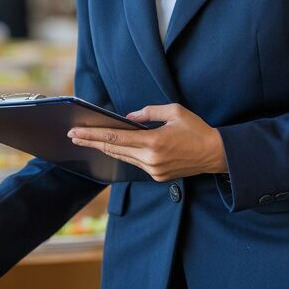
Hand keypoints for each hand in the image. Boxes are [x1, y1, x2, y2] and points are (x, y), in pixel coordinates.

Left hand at [68, 104, 227, 181]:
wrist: (215, 154)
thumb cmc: (196, 129)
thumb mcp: (174, 111)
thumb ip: (149, 112)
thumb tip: (128, 117)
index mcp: (153, 142)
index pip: (115, 138)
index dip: (93, 135)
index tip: (76, 132)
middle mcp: (150, 159)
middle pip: (113, 149)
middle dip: (92, 142)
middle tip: (73, 136)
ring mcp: (153, 170)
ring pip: (123, 157)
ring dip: (105, 148)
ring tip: (88, 141)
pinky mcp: (158, 176)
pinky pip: (135, 163)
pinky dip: (124, 154)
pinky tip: (113, 148)